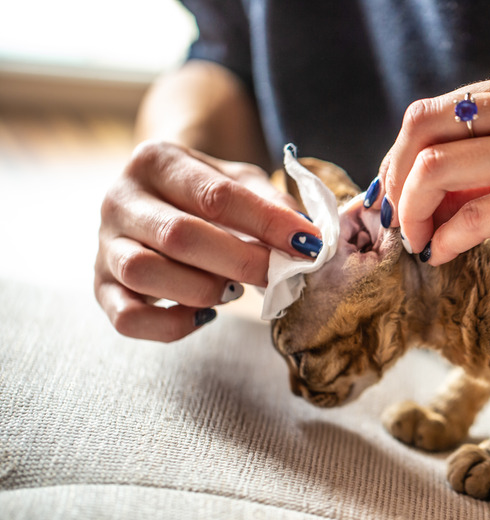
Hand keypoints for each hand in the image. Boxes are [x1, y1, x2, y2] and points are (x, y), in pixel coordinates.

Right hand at [95, 140, 321, 341]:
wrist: (158, 197)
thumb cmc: (206, 192)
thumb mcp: (242, 181)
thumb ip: (273, 204)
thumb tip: (309, 239)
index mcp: (157, 161)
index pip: (216, 194)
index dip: (267, 223)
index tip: (308, 244)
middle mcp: (120, 198)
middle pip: (180, 235)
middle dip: (241, 261)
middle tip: (279, 275)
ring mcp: (105, 244)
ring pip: (145, 273)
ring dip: (202, 289)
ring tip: (233, 290)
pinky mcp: (101, 286)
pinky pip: (128, 317)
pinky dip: (172, 325)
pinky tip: (204, 315)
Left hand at [377, 63, 489, 292]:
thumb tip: (420, 181)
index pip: (433, 111)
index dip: (398, 158)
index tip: (391, 196)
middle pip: (421, 127)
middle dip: (393, 179)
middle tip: (394, 219)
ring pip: (435, 167)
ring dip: (411, 212)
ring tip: (417, 239)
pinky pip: (471, 216)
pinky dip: (444, 240)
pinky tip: (444, 255)